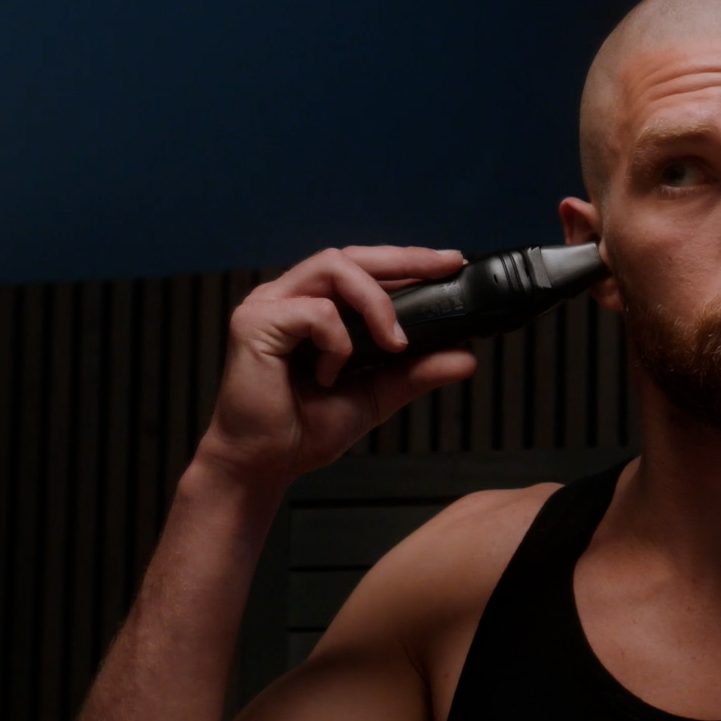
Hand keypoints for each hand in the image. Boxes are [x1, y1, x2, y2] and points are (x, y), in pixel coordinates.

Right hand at [195, 246, 476, 484]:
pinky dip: (338, 341)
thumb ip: (415, 372)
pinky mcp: (255, 322)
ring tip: (394, 342)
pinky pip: (315, 311)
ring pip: (335, 267)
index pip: (364, 268)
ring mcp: (269, 304)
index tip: (451, 264)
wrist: (263, 466)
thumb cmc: (304, 430)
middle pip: (351, 255)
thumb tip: (466, 357)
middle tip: (445, 268)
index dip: (408, 261)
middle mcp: (289, 296)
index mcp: (312, 306)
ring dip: (376, 302)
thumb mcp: (376, 395)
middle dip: (405, 259)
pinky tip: (330, 374)